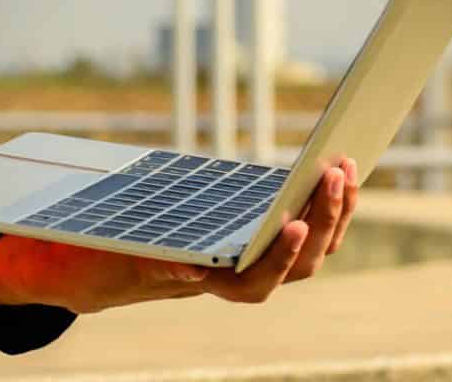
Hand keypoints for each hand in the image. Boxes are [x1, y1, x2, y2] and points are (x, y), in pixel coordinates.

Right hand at [0, 159, 357, 312]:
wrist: (106, 267)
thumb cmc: (107, 261)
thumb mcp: (118, 258)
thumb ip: (153, 266)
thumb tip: (191, 272)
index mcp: (207, 285)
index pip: (253, 283)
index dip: (277, 258)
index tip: (295, 226)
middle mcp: (240, 277)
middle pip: (298, 264)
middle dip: (321, 219)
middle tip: (333, 173)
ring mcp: (258, 258)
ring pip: (312, 248)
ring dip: (334, 209)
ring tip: (345, 165)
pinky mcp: (264, 235)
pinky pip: (308, 225)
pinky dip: (325, 200)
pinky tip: (337, 168)